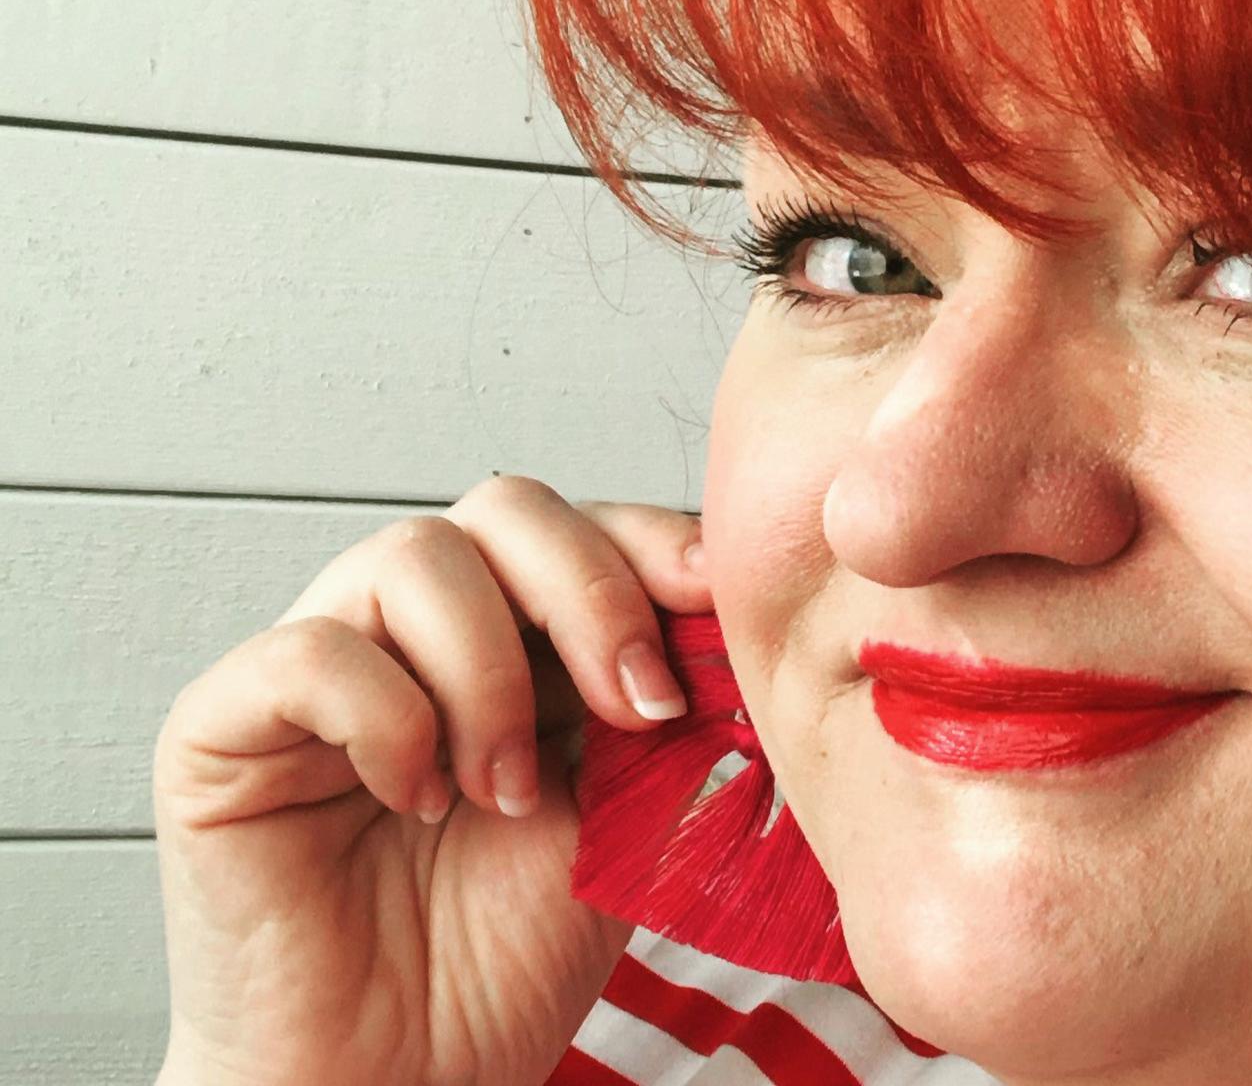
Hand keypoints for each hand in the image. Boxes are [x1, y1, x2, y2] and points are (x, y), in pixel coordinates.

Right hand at [151, 476, 713, 1085]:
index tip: (718, 603)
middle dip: (591, 591)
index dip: (653, 546)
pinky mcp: (225, 725)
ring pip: (410, 554)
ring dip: (490, 674)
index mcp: (519, 638)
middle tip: (636, 708)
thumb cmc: (504, 959)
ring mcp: (320, 665)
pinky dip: (387, 716)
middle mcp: (416, 629)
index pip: (586, 526)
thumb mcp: (629, 815)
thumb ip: (669, 713)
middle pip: (505, 507)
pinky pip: (309, 650)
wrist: (404, 1081)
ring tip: (505, 791)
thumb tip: (741, 629)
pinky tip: (417, 797)